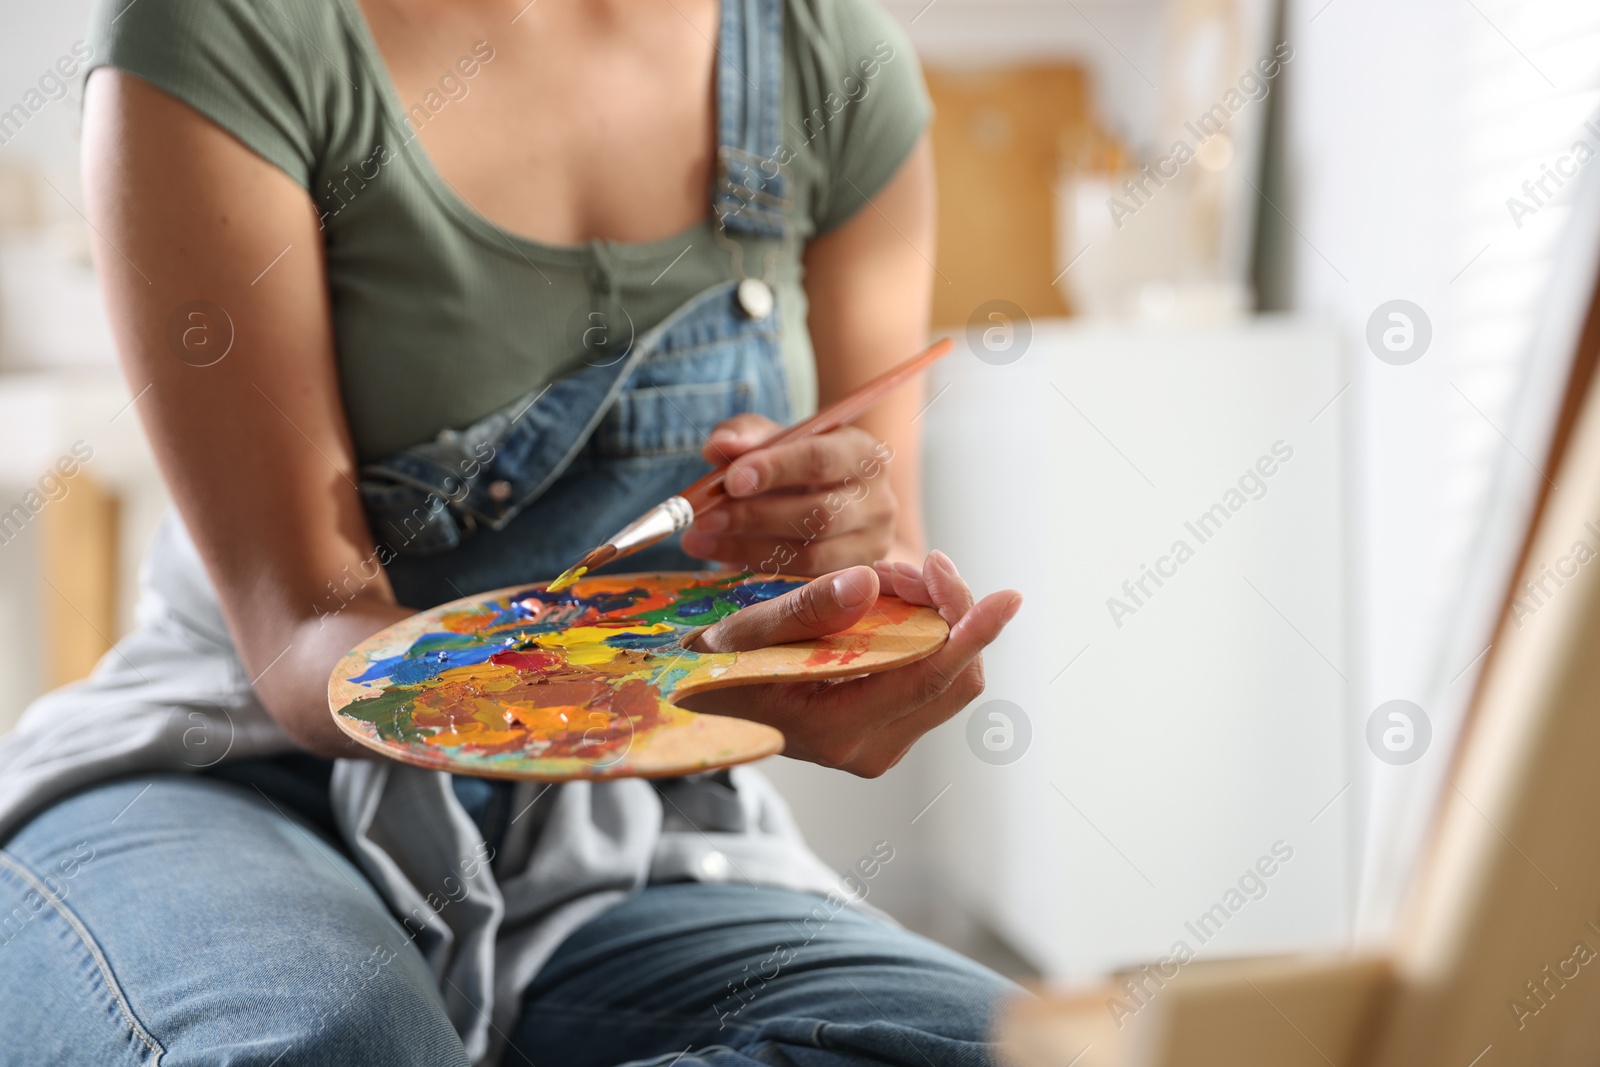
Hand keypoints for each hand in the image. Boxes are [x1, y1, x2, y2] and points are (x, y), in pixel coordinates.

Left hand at [678, 413, 899, 575]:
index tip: (730, 481)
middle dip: (755, 516)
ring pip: (811, 555)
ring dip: (747, 549)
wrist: (835, 504)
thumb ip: (746, 435)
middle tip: (703, 518)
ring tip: (700, 540)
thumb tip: (719, 446)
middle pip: (820, 514)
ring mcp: (873, 545)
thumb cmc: (798, 466)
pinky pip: (804, 582)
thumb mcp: (776, 440)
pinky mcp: (855, 579)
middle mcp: (879, 500)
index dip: (775, 469)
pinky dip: (758, 568)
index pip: (822, 459)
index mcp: (864, 453)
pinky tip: (723, 559)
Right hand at [681, 551, 1022, 777]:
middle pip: (958, 682)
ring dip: (938, 620)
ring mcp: (880, 743)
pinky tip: (890, 601)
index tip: (1008, 596)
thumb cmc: (713, 667)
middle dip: (951, 613)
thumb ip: (806, 610)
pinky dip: (924, 633)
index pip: (932, 680)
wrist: (699, 704)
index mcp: (838, 731)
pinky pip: (929, 679)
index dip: (973, 632)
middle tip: (910, 565)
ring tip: (892, 577)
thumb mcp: (742, 635)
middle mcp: (870, 749)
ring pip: (950, 679)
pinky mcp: (884, 730)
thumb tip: (871, 582)